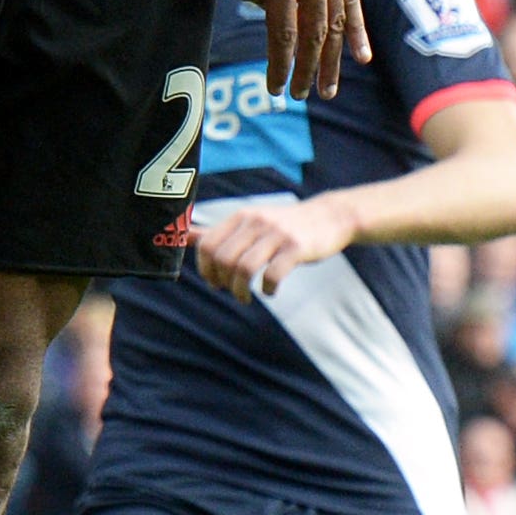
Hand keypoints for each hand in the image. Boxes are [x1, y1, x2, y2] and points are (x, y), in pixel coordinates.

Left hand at [190, 194, 359, 300]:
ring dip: (240, 291)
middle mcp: (255, 222)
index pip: (208, 244)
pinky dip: (267, 289)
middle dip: (221, 282)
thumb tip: (186, 236)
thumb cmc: (284, 224)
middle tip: (229, 291)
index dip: (205, 268)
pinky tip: (269, 291)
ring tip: (245, 298)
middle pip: (223, 258)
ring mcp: (276, 234)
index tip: (213, 281)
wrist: (329, 216)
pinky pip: (272, 274)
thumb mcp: (250, 221)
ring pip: (244, 268)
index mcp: (241, 216)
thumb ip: (219, 231)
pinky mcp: (296, 248)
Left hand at [215, 0, 366, 100]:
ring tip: (328, 88)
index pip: (281, 30)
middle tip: (300, 95)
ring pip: (335, 22)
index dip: (279, 62)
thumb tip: (262, 11)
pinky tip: (362, 56)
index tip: (274, 87)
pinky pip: (352, 0)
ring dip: (332, 60)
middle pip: (312, 34)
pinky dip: (356, 30)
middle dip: (306, 69)